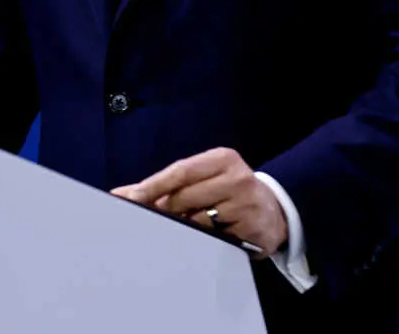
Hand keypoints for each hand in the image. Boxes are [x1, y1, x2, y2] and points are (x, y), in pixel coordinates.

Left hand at [111, 147, 286, 258]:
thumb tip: (122, 193)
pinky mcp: (253, 230)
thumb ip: (165, 184)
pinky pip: (215, 238)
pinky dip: (207, 239)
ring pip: (198, 221)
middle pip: (185, 197)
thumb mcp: (203, 178)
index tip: (131, 198)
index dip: (153, 186)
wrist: (276, 211)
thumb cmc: (228, 190)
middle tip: (157, 218)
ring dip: (186, 227)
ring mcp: (247, 204)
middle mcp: (237, 177)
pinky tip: (211, 235)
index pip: (180, 171)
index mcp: (222, 158)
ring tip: (190, 225)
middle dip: (166, 209)